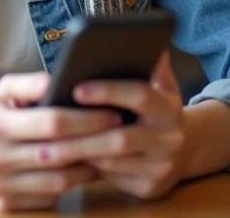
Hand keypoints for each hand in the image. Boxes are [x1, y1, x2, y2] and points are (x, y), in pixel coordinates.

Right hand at [0, 72, 122, 211]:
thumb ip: (31, 82)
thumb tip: (64, 78)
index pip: (53, 123)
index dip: (87, 119)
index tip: (112, 113)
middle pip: (59, 155)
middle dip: (96, 144)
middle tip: (122, 134)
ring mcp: (0, 186)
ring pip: (58, 183)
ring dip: (87, 170)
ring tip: (106, 154)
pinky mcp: (4, 205)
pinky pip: (47, 199)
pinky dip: (69, 187)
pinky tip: (82, 171)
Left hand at [31, 51, 187, 200]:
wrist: (184, 150)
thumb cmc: (157, 109)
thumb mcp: (161, 84)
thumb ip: (150, 64)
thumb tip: (142, 39)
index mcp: (170, 108)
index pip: (141, 95)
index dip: (108, 91)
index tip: (76, 87)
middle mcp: (170, 139)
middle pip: (122, 138)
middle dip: (82, 133)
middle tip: (47, 130)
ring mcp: (161, 167)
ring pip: (112, 162)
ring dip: (78, 154)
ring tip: (45, 146)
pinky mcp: (149, 189)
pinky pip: (112, 179)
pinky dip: (86, 170)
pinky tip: (62, 163)